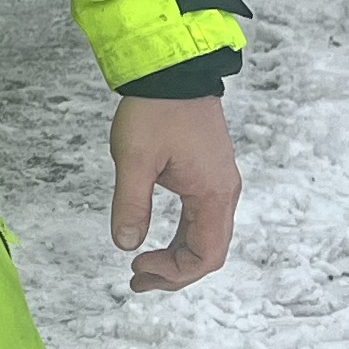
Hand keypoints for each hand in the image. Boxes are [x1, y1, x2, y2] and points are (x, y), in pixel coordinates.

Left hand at [110, 94, 239, 292]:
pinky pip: (201, 216)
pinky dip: (181, 235)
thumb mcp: (134, 159)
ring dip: (177, 256)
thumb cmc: (156, 109)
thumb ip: (131, 205)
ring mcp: (219, 180)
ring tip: (143, 266)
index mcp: (213, 193)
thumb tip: (125, 245)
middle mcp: (223, 191)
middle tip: (137, 280)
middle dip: (174, 272)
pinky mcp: (208, 171)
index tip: (138, 268)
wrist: (172, 68)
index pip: (205, 255)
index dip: (174, 272)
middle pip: (209, 251)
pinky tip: (157, 239)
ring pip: (205, 235)